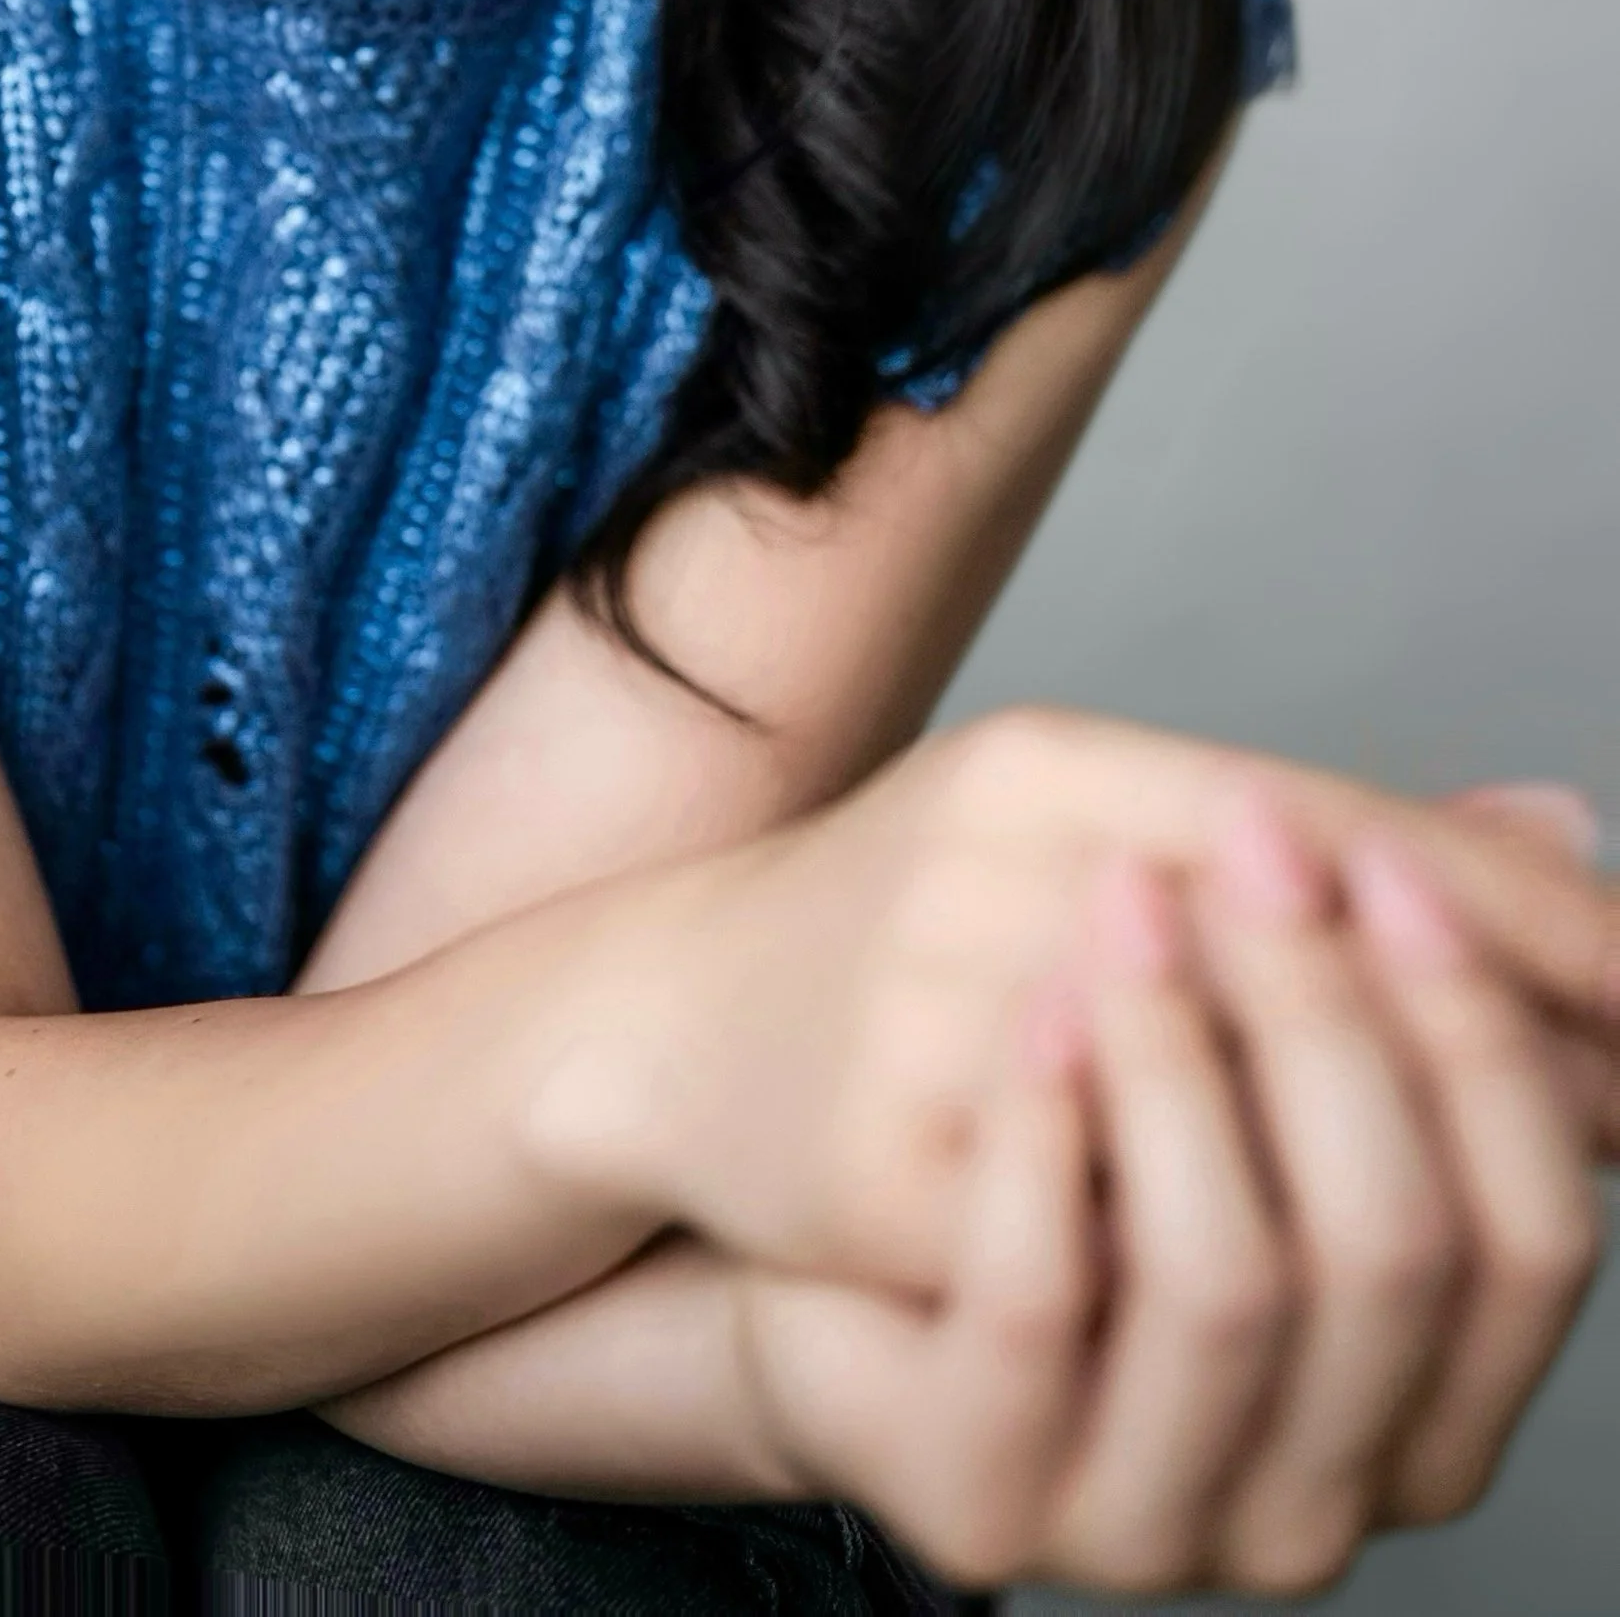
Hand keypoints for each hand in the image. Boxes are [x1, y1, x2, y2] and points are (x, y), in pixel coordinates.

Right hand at [564, 706, 1619, 1293]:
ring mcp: (940, 1025)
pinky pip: (1111, 1255)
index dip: (1519, 916)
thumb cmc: (911, 920)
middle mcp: (996, 870)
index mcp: (1052, 764)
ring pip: (1235, 1135)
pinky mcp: (890, 1180)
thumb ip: (1316, 837)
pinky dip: (1234, 1267)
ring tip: (1496, 1204)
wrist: (662, 1019)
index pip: (1337, 824)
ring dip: (1388, 1175)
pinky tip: (1332, 1294)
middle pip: (1311, 969)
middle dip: (1487, 1050)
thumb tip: (1569, 850)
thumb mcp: (1096, 826)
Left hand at [731, 830, 1602, 1595]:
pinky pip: (1042, 1309)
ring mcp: (1152, 1522)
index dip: (1483, 1042)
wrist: (809, 1225)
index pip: (1535, 1237)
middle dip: (1334, 1018)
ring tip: (1128, 892)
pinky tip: (1037, 1013)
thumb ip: (1380, 966)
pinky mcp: (982, 1494)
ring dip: (1189, 1058)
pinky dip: (1052, 1139)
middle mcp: (1319, 1494)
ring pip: (1227, 1281)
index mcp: (1422, 1398)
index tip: (1398, 865)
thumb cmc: (1044, 1123)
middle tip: (1258, 843)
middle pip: (1394, 1246)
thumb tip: (1559, 830)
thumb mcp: (1227, 1028)